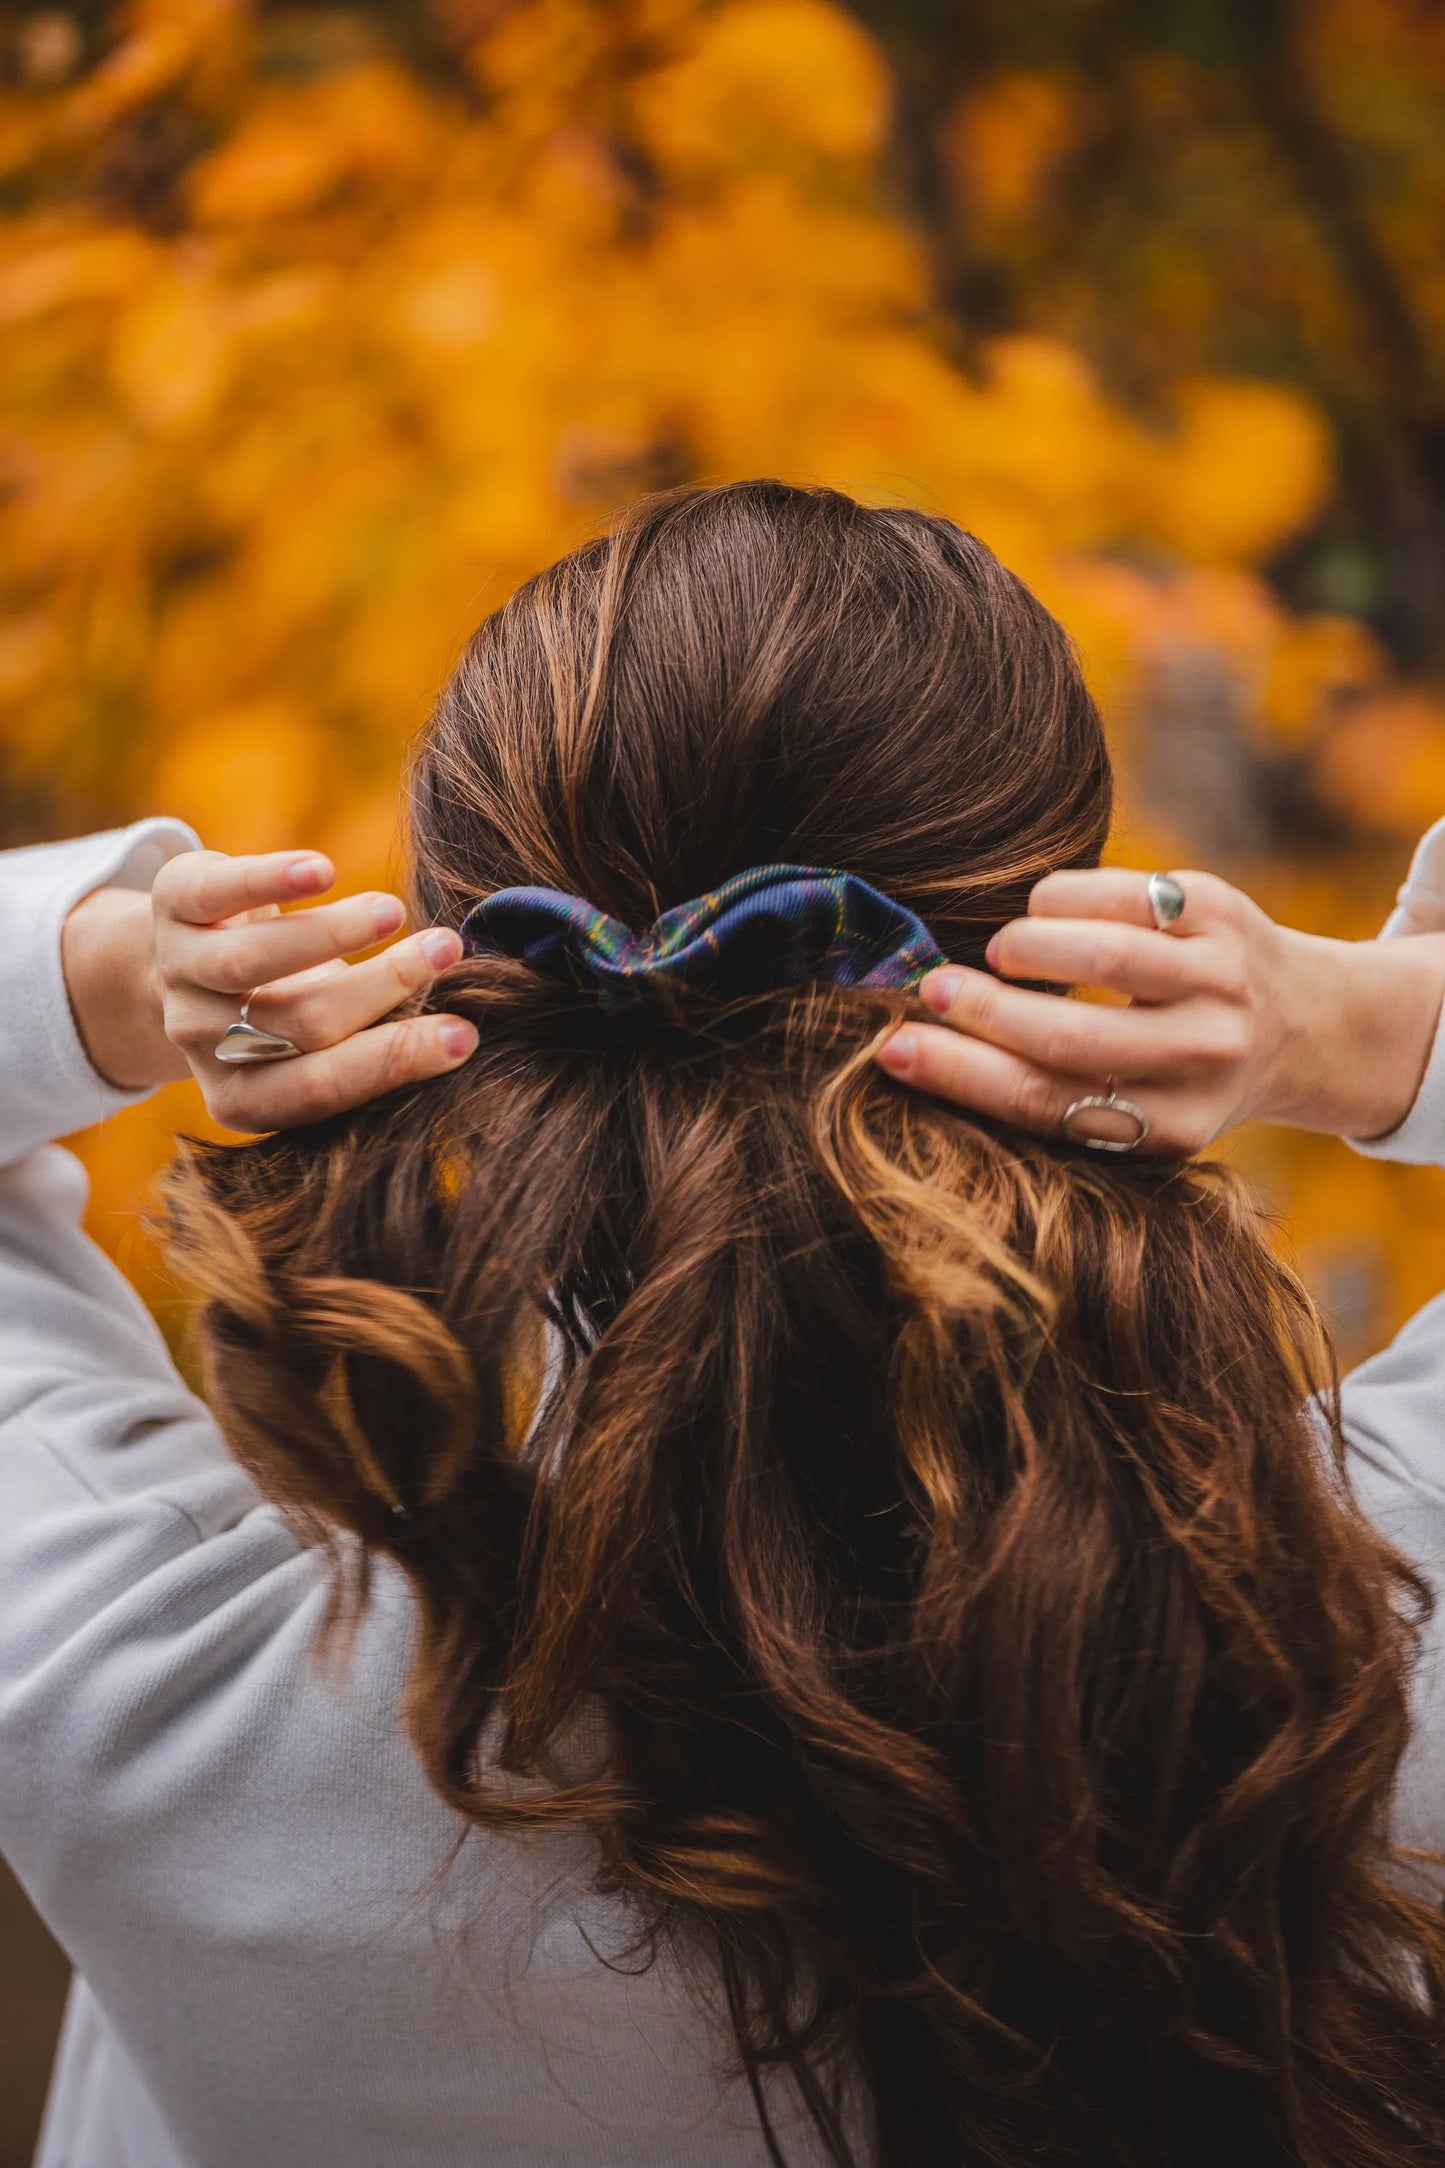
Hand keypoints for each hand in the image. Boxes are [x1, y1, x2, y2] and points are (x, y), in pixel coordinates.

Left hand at [63, 848, 477, 1129]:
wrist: (194, 950)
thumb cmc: (293, 1000)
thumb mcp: (330, 1034)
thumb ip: (379, 1040)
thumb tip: (471, 1035)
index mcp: (245, 1096)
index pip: (321, 1087)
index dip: (394, 1062)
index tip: (464, 1035)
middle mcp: (202, 1042)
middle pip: (299, 1022)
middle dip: (382, 986)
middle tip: (447, 952)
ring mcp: (178, 974)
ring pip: (252, 963)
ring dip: (334, 933)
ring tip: (392, 912)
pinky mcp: (170, 905)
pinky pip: (216, 893)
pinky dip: (270, 879)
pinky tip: (322, 871)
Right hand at [874, 867, 1444, 1154]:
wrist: (1303, 1024)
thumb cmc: (1176, 1070)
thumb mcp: (1140, 1108)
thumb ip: (1056, 1091)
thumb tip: (919, 1050)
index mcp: (1172, 1127)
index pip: (1050, 1105)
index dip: (963, 1076)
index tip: (896, 1050)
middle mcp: (1205, 1058)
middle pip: (1068, 1039)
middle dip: (981, 1011)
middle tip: (930, 989)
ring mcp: (1220, 980)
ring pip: (1099, 956)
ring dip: (1024, 948)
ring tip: (1000, 953)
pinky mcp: (1219, 912)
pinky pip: (1119, 892)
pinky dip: (1058, 899)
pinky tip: (1043, 912)